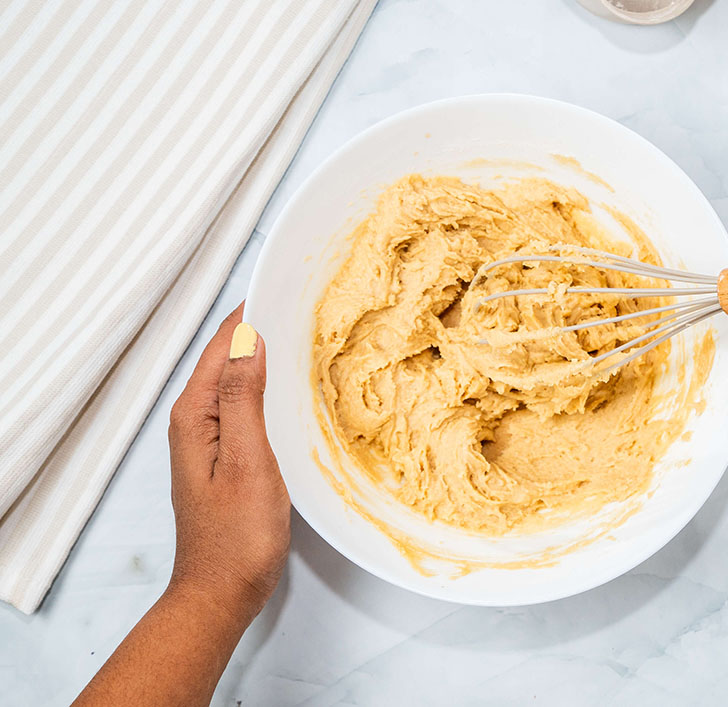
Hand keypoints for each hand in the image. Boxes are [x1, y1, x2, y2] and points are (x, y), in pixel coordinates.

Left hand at [166, 304, 289, 620]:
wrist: (222, 592)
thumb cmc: (236, 537)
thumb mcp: (247, 462)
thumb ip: (243, 399)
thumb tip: (247, 339)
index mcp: (196, 414)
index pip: (222, 343)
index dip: (252, 313)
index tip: (289, 288)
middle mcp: (197, 419)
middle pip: (228, 356)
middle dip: (263, 328)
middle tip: (310, 307)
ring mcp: (211, 437)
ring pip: (240, 379)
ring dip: (268, 357)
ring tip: (309, 336)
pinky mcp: (228, 454)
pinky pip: (248, 404)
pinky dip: (270, 387)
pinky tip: (296, 390)